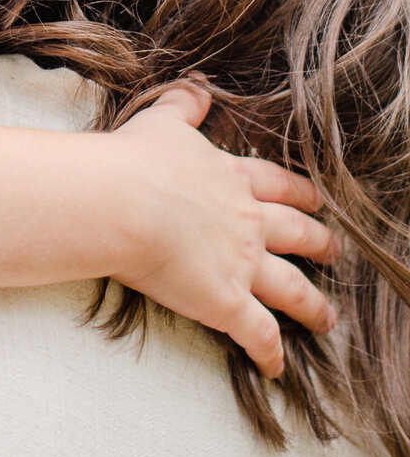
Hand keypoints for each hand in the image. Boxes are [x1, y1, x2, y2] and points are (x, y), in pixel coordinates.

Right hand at [106, 82, 338, 377]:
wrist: (121, 201)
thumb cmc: (135, 159)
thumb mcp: (162, 120)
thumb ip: (184, 103)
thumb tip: (198, 86)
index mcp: (232, 178)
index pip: (278, 185)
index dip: (300, 192)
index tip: (318, 198)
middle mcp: (247, 221)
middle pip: (297, 233)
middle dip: (320, 243)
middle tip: (335, 252)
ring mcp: (242, 264)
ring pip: (292, 288)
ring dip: (313, 305)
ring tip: (329, 318)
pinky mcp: (227, 302)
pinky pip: (258, 335)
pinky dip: (270, 354)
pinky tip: (277, 370)